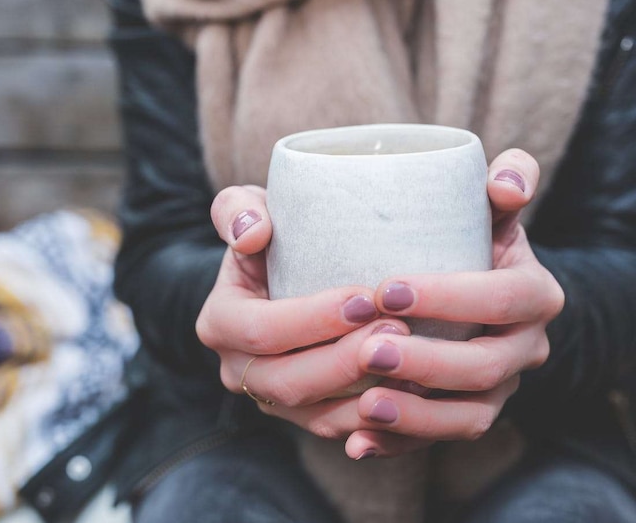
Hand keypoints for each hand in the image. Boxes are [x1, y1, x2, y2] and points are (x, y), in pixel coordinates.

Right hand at [197, 185, 404, 420]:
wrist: (286, 273)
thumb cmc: (275, 234)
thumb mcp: (250, 208)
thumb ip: (239, 210)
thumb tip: (252, 234)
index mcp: (220, 322)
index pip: (261, 330)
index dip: (312, 319)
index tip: (364, 297)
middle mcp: (238, 369)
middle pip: (290, 381)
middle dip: (346, 360)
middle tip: (398, 329)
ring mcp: (273, 400)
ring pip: (318, 414)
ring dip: (367, 393)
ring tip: (413, 360)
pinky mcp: (307, 415)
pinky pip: (341, 428)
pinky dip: (378, 417)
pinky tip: (415, 390)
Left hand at [335, 149, 563, 457]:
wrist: (473, 288)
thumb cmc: (470, 235)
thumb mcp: (490, 204)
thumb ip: (508, 178)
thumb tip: (506, 182)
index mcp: (536, 293)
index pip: (503, 298)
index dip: (450, 297)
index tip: (386, 288)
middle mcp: (526, 347)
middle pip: (486, 367)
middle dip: (427, 362)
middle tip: (367, 349)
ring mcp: (501, 389)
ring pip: (469, 417)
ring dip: (417, 418)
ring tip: (364, 405)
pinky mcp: (472, 415)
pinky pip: (441, 441)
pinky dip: (401, 445)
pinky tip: (359, 443)